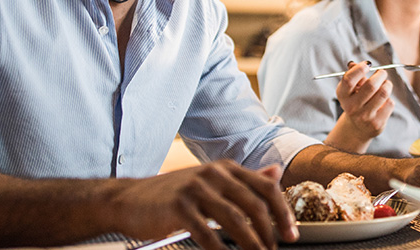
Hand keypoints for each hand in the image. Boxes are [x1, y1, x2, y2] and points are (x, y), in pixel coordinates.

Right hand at [107, 161, 298, 249]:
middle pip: (254, 204)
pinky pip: (208, 234)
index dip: (283, 212)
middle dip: (270, 232)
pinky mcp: (178, 207)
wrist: (127, 200)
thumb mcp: (210, 182)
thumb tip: (276, 173)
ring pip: (235, 220)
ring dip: (251, 244)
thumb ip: (244, 180)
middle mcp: (213, 175)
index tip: (291, 234)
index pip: (266, 188)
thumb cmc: (171, 196)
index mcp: (225, 168)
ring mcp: (194, 189)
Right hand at [326, 61, 394, 152]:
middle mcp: (351, 107)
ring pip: (383, 93)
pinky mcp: (376, 123)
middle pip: (371, 85)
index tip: (368, 64)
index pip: (349, 80)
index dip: (360, 69)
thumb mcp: (352, 90)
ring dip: (387, 84)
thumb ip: (354, 76)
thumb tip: (354, 64)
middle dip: (380, 75)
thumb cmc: (357, 102)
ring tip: (386, 84)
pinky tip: (385, 100)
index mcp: (343, 95)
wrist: (359, 128)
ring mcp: (364, 116)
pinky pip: (389, 103)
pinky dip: (389, 98)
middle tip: (382, 73)